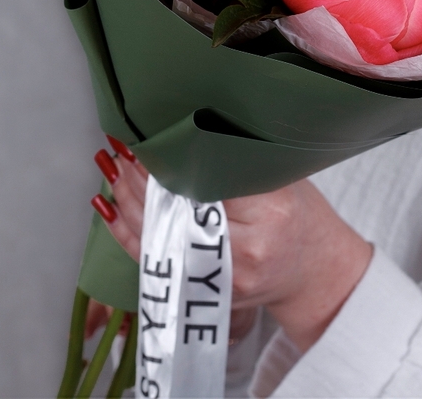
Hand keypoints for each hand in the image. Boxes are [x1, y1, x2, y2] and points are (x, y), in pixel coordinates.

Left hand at [90, 137, 371, 352]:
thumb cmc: (300, 215)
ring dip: (128, 199)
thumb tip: (188, 127)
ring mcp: (221, 278)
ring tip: (112, 165)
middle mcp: (244, 250)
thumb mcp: (282, 177)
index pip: (209, 181)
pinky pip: (154, 261)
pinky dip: (126, 232)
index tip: (151, 135)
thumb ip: (240, 160)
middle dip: (143, 177)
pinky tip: (109, 205)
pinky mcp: (201, 293)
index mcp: (270, 212)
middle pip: (178, 209)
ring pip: (160, 236)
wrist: (312, 270)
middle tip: (123, 145)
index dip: (174, 159)